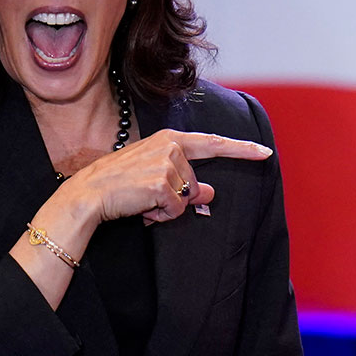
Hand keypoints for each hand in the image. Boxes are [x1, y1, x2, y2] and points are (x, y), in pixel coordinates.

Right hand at [69, 129, 272, 224]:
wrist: (89, 194)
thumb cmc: (120, 185)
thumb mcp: (156, 179)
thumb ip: (186, 182)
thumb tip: (211, 193)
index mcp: (170, 139)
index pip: (213, 143)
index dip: (242, 149)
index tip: (265, 152)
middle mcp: (171, 147)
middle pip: (196, 184)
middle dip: (179, 198)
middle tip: (149, 196)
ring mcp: (166, 163)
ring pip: (187, 198)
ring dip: (167, 208)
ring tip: (142, 200)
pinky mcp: (161, 182)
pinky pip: (175, 210)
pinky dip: (161, 215)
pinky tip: (141, 207)